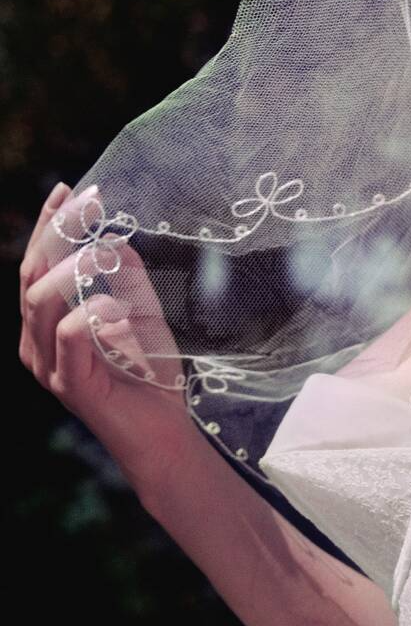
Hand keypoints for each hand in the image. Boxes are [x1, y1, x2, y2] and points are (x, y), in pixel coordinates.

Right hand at [19, 180, 195, 488]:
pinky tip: (118, 304)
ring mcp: (49, 366)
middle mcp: (37, 344)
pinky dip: (92, 311)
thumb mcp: (143, 316)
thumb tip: (118, 239)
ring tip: (106, 250)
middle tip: (92, 202)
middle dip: (58, 232)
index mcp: (47, 326)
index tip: (68, 190)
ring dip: (74, 267)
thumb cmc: (150, 378)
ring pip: (40, 301)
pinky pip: (69, 335)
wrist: (164, 435)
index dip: (48, 226)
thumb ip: (129, 281)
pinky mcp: (71, 384)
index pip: (36, 266)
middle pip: (31, 275)